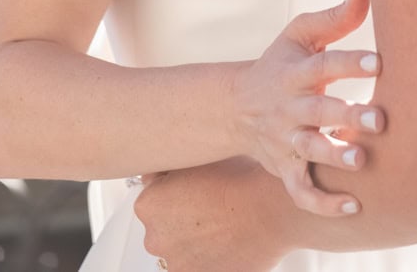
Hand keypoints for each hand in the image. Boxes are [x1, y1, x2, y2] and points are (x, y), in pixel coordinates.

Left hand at [137, 158, 284, 271]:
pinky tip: (230, 237)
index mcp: (148, 205)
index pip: (152, 193)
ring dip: (197, 237)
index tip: (196, 182)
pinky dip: (212, 254)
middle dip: (183, 215)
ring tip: (226, 220)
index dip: (176, 185)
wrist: (268, 209)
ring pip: (183, 247)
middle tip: (213, 200)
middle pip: (164, 224)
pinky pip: (201, 264)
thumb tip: (161, 172)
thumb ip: (170, 167)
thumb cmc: (239, 179)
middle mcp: (155, 238)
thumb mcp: (198, 155)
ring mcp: (176, 264)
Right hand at [231, 0, 383, 212]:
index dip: (350, 62)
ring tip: (361, 160)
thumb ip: (335, 17)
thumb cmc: (282, 63)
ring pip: (308, 151)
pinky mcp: (285, 169)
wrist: (236, 107)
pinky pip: (300, 192)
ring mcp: (285, 141)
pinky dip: (322, 203)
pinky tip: (353, 206)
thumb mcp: (300, 35)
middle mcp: (289, 107)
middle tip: (380, 120)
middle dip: (346, 115)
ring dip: (333, 156)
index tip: (379, 61)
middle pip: (317, 110)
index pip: (324, 64)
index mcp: (296, 71)